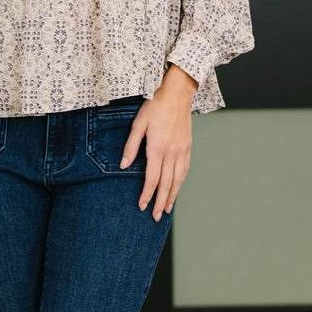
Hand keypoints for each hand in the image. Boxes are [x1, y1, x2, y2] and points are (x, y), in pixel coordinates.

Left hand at [120, 65, 196, 220]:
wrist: (177, 94)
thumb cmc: (155, 106)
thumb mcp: (138, 123)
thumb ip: (131, 146)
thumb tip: (124, 165)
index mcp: (158, 148)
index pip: (152, 178)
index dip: (147, 194)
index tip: (142, 206)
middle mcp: (172, 152)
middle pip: (166, 184)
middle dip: (161, 202)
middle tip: (156, 217)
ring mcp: (182, 150)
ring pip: (178, 179)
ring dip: (172, 196)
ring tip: (167, 208)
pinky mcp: (188, 147)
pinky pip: (185, 170)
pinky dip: (180, 182)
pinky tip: (176, 188)